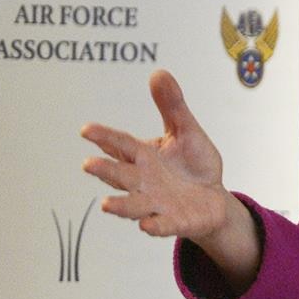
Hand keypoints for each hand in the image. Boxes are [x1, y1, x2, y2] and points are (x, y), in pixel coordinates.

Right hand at [82, 69, 258, 283]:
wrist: (212, 199)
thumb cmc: (193, 164)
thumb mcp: (186, 132)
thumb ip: (172, 106)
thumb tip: (159, 73)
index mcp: (143, 156)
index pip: (120, 144)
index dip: (104, 137)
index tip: (86, 129)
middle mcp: (143, 181)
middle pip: (121, 175)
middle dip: (105, 171)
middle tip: (89, 164)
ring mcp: (156, 203)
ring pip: (133, 205)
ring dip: (120, 205)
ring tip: (106, 205)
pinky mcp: (173, 222)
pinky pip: (162, 225)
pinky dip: (155, 226)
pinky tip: (147, 225)